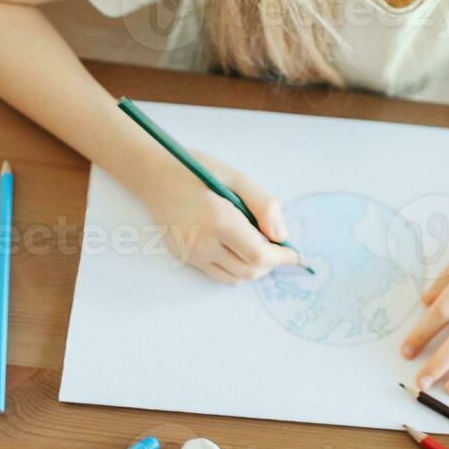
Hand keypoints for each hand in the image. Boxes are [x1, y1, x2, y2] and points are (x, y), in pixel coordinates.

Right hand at [136, 149, 299, 283]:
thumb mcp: (236, 177)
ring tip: (258, 246)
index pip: (259, 255)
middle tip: (279, 248)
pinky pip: (217, 274)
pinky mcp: (184, 258)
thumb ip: (263, 206)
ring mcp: (192, 254)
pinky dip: (234, 267)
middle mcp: (204, 244)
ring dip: (253, 267)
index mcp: (219, 221)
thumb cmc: (196, 170)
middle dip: (270, 264)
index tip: (295, 253)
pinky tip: (237, 247)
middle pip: (249, 271)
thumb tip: (282, 236)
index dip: (282, 257)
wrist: (153, 176)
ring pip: (234, 277)